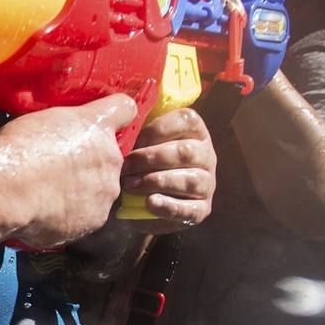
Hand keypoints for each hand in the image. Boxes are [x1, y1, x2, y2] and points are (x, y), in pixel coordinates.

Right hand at [0, 94, 134, 247]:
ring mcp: (104, 196)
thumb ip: (74, 122)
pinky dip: (65, 217)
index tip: (96, 125)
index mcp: (100, 127)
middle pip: (108, 162)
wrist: (9, 189)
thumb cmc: (24, 148)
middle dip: (87, 166)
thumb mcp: (49, 116)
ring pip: (96, 193)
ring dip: (78, 194)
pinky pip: (80, 219)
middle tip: (55, 169)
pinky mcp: (91, 223)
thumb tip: (76, 127)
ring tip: (45, 194)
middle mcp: (112, 162)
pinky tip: (42, 211)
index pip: (124, 111)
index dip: (111, 118)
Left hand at [120, 107, 216, 232]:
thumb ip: (135, 129)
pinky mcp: (201, 209)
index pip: (186, 120)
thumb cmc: (139, 164)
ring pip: (190, 180)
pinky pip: (191, 209)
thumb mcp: (139, 142)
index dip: (158, 130)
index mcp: (194, 132)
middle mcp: (205, 155)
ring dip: (157, 182)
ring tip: (130, 186)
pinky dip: (169, 206)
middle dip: (150, 159)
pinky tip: (150, 203)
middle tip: (124, 167)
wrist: (142, 202)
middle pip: (185, 151)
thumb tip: (118, 114)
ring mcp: (206, 183)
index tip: (134, 141)